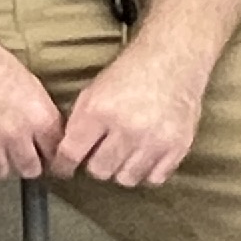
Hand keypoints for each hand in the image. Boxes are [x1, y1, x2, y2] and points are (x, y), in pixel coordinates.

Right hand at [0, 25, 63, 181]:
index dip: (50, 155)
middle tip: (20, 155)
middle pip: (30, 169)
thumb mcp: (32, 85)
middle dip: (27, 163)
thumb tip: (48, 136)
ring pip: (1, 171)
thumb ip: (42, 115)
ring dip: (0, 162)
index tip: (43, 155)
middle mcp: (17, 133)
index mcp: (40, 117)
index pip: (55, 154)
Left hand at [53, 39, 211, 187]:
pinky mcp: (178, 147)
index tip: (63, 169)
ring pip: (126, 179)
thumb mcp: (92, 91)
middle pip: (99, 170)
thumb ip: (78, 123)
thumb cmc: (128, 74)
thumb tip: (65, 153)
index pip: (71, 153)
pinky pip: (154, 178)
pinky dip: (146, 172)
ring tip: (122, 155)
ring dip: (120, 170)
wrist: (172, 61)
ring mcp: (154, 140)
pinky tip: (142, 158)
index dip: (63, 165)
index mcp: (99, 111)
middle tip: (99, 154)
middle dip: (94, 164)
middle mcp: (127, 128)